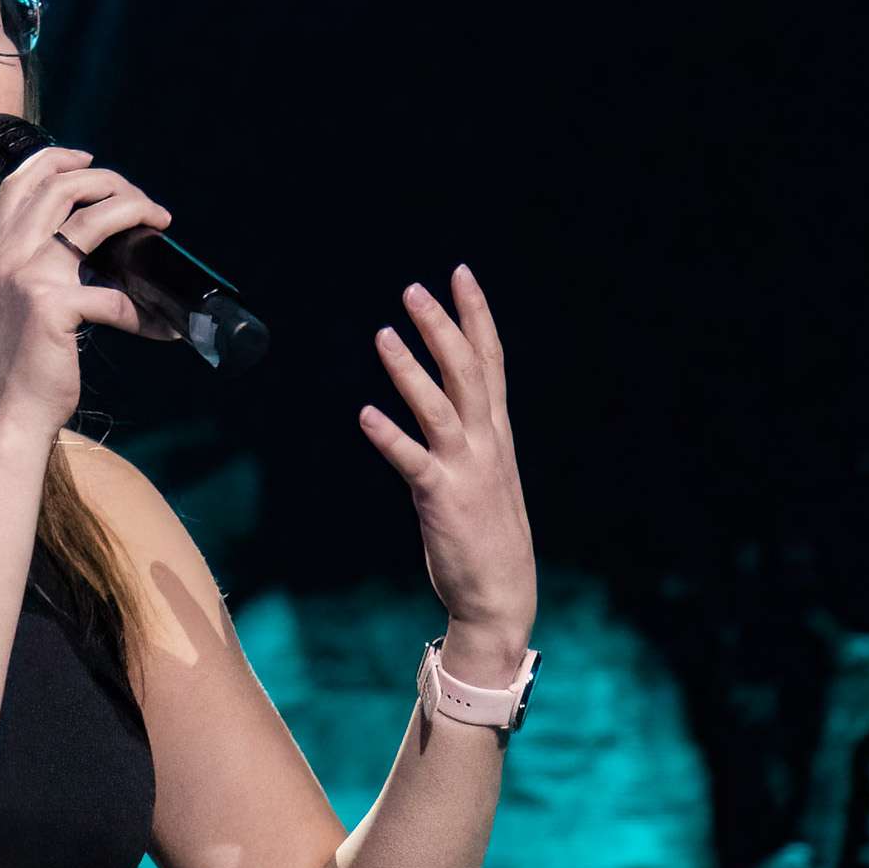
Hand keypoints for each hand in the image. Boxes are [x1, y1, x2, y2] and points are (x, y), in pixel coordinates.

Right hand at [0, 140, 171, 447]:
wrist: (5, 413)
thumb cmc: (17, 360)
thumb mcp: (12, 299)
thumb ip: (34, 265)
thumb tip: (88, 244)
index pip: (21, 180)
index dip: (58, 159)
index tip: (91, 159)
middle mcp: (6, 253)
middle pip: (62, 186)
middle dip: (112, 182)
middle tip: (143, 204)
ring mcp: (28, 277)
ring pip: (90, 219)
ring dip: (134, 211)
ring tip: (160, 222)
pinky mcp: (52, 307)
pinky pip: (115, 297)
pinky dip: (146, 313)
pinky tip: (164, 328)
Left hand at [361, 268, 536, 672]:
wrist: (502, 593)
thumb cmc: (488, 533)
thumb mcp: (487, 471)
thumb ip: (470, 433)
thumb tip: (448, 399)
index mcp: (496, 433)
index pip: (490, 360)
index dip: (476, 315)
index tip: (461, 274)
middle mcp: (486, 443)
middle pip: (468, 371)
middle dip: (443, 326)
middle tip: (415, 288)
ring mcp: (466, 470)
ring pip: (441, 407)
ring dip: (411, 369)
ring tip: (385, 333)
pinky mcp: (443, 500)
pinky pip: (413, 461)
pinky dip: (390, 436)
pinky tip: (365, 414)